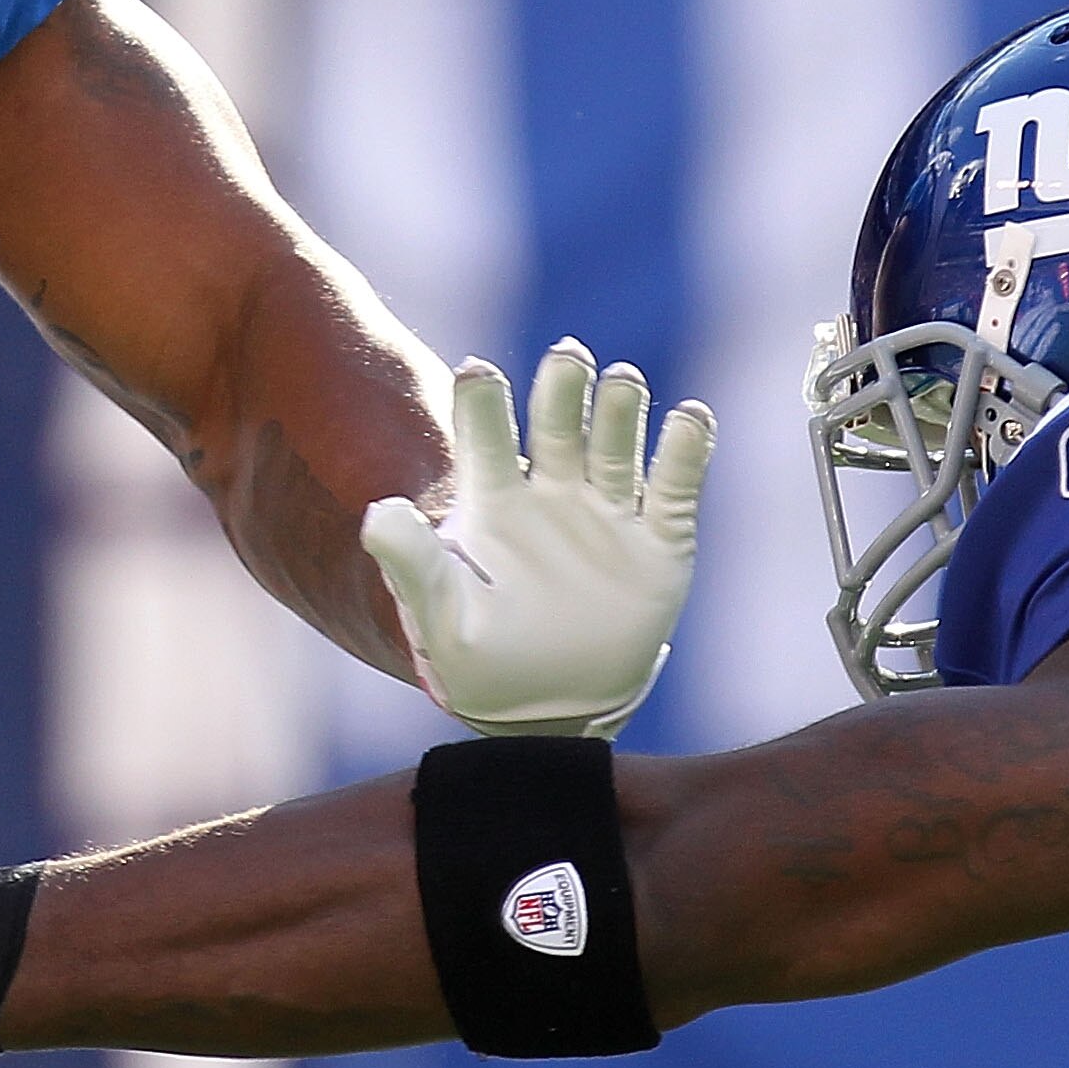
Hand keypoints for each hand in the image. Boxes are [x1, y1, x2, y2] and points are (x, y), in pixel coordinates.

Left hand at [362, 342, 711, 736]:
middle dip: (563, 387)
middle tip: (567, 357)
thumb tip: (377, 512)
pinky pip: (674, 488)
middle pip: (558, 424)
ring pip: (616, 444)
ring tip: (622, 381)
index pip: (486, 436)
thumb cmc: (481, 659)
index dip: (482, 403)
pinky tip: (691, 417)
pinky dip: (686, 451)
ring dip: (620, 409)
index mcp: (494, 501)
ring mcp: (606, 514)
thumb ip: (412, 564)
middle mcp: (551, 493)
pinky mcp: (658, 544)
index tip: (476, 372)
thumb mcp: (440, 617)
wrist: (547, 711)